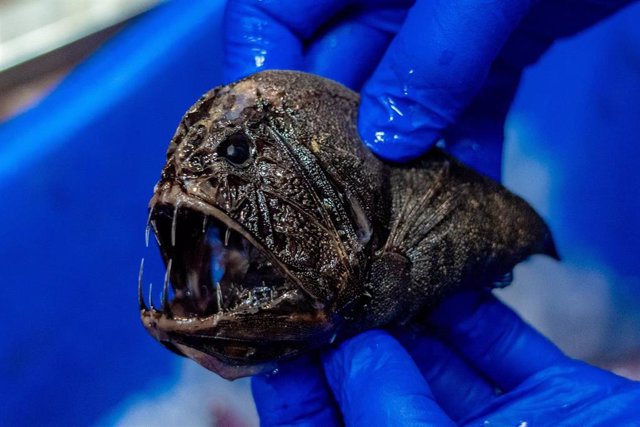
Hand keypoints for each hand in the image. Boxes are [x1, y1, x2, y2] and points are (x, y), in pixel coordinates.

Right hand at [224, 0, 633, 178]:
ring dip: (404, 168)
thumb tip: (388, 140)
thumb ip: (431, 58)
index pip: (265, 21)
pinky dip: (467, 159)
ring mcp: (430, 30)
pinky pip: (461, 115)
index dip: (257, 83)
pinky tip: (473, 209)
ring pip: (395, 110)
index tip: (267, 150)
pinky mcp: (483, 55)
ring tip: (404, 230)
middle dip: (337, 148)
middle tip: (342, 216)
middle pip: (332, 80)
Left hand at [252, 291, 639, 425]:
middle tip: (324, 273)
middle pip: (383, 388)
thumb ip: (387, 411)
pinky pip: (504, 345)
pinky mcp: (558, 399)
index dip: (298, 385)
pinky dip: (477, 309)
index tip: (279, 327)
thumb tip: (350, 352)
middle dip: (356, 333)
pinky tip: (446, 270)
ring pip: (441, 361)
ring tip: (375, 258)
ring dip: (411, 311)